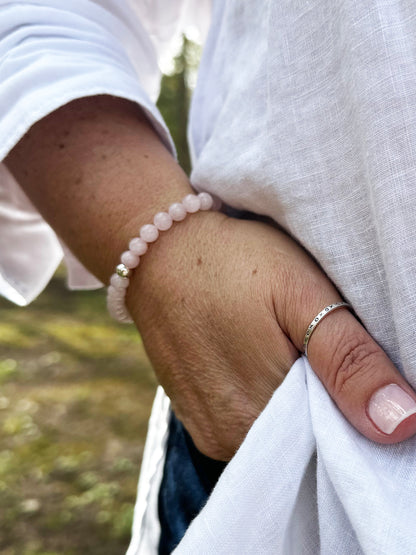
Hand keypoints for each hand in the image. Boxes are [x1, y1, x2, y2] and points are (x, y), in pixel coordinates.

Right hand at [127, 211, 415, 460]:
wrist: (158, 249)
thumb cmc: (230, 263)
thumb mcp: (299, 294)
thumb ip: (349, 361)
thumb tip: (401, 425)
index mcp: (256, 419)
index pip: (332, 441)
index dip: (348, 402)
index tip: (343, 360)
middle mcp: (225, 440)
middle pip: (300, 437)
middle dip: (318, 398)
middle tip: (309, 342)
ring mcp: (205, 429)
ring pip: (272, 429)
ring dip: (288, 396)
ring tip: (278, 345)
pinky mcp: (193, 413)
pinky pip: (243, 419)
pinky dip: (260, 394)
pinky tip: (254, 355)